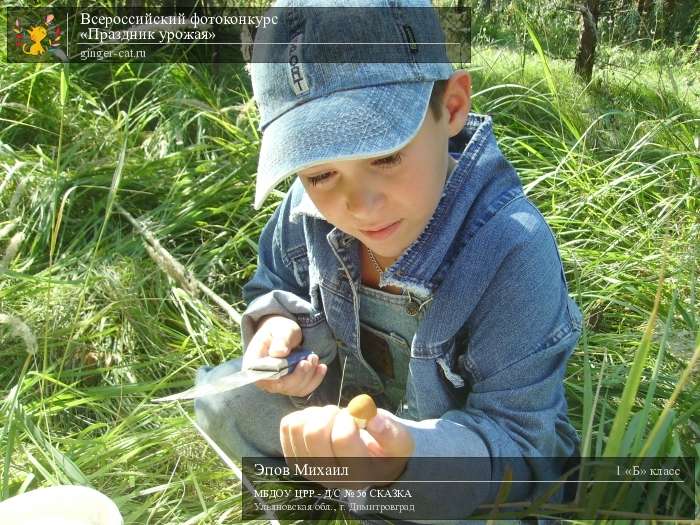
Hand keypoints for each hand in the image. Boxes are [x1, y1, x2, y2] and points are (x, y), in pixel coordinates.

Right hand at [244, 315, 326, 396]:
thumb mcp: (281, 329)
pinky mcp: (288, 386)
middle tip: (312, 357)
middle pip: (282, 386)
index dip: (285, 373)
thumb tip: (278, 352)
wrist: (284, 333)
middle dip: (301, 374)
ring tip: (315, 357)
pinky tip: (321, 368)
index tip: (302, 361)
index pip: (266, 377)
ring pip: (294, 389)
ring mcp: (275, 385)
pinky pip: (302, 390)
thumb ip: (280, 340)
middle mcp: (262, 379)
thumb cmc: (279, 329)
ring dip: (309, 375)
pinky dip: (314, 380)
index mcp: (253, 365)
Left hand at [280, 406, 413, 487]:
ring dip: (316, 414)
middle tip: (343, 415)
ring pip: (298, 428)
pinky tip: (319, 422)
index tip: (358, 417)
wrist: (368, 463)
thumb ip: (390, 431)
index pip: (342, 438)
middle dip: (331, 413)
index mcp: (358, 474)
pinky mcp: (294, 457)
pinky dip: (303, 416)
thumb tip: (372, 417)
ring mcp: (308, 469)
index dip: (350, 417)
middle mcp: (330, 477)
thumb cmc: (386, 450)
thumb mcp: (400, 442)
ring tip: (332, 419)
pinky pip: (288, 426)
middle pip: (314, 434)